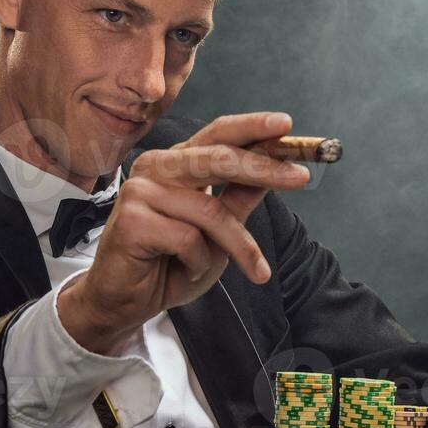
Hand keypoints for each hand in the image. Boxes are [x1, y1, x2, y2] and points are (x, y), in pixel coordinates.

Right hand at [58, 112, 311, 352]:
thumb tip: (280, 165)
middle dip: (263, 168)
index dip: (252, 127)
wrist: (126, 302)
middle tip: (301, 178)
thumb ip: (241, 197)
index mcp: (176, 162)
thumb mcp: (220, 231)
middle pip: (218, 158)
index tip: (287, 125)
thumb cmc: (171, 264)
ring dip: (236, 246)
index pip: (217, 133)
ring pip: (210, 211)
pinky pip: (188, 239)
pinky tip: (185, 269)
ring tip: (249, 268)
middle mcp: (156, 167)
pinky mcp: (131, 220)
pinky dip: (199, 261)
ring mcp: (140, 190)